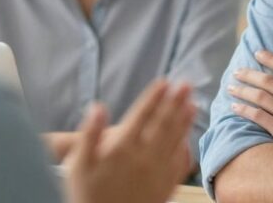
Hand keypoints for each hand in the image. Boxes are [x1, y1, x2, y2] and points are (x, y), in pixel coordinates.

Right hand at [65, 81, 194, 202]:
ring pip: (175, 141)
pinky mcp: (165, 188)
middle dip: (175, 102)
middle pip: (164, 124)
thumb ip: (89, 134)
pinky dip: (186, 149)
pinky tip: (189, 140)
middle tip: (186, 84)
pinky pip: (180, 165)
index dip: (154, 97)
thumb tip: (97, 106)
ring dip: (185, 121)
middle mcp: (144, 158)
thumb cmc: (86, 195)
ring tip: (193, 104)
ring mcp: (157, 173)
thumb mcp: (78, 165)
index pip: (142, 116)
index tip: (164, 82)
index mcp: (122, 149)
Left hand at [228, 49, 272, 163]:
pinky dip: (244, 110)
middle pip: (268, 81)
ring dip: (243, 91)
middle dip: (249, 74)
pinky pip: (258, 116)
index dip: (271, 58)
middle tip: (237, 72)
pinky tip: (235, 107)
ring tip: (232, 88)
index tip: (258, 53)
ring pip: (260, 97)